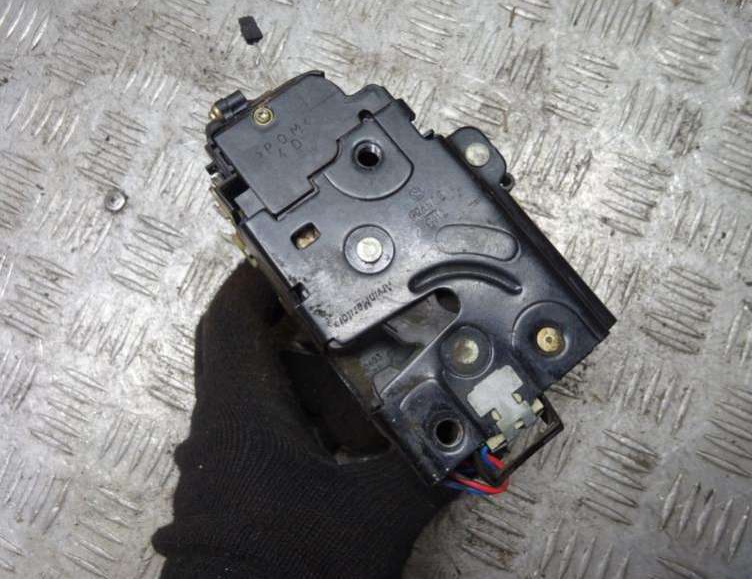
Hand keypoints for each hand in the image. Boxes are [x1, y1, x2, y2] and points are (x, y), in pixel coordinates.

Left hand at [152, 262, 452, 578]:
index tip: (296, 256)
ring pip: (255, 397)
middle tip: (340, 315)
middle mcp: (220, 432)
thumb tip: (480, 433)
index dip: (257, 275)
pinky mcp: (233, 491)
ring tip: (353, 385)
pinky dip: (301, 424)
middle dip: (291, 328)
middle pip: (242, 350)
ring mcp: (221, 464)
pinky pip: (263, 434)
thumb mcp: (374, 516)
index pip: (229, 317)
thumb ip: (429, 468)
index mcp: (241, 416)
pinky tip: (343, 446)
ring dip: (302, 385)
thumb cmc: (291, 572)